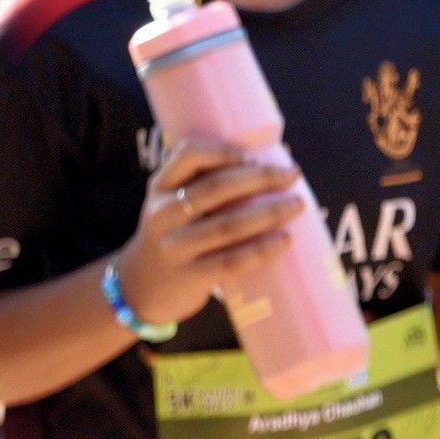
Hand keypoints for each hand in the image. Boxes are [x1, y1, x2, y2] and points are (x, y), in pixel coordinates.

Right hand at [115, 135, 304, 329]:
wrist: (143, 287)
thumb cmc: (176, 233)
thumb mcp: (174, 203)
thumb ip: (208, 183)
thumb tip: (278, 158)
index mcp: (161, 186)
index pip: (188, 156)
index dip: (223, 151)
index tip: (254, 155)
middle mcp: (163, 214)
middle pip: (215, 188)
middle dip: (260, 178)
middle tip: (292, 176)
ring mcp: (175, 247)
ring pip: (227, 226)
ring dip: (268, 214)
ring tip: (296, 206)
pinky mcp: (190, 276)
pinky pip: (231, 262)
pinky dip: (261, 250)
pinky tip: (285, 241)